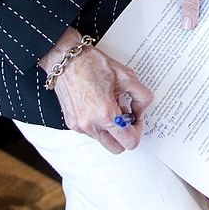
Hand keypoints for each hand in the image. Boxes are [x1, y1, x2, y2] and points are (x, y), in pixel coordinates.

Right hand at [40, 30, 153, 153]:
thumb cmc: (93, 65)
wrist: (66, 61)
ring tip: (113, 106)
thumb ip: (142, 97)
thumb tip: (140, 111)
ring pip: (103, 141)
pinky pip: (92, 133)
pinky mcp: (71, 123)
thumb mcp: (127, 77)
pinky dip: (100, 124)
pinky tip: (101, 105)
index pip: (129, 141)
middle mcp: (90, 125)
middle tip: (127, 115)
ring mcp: (79, 126)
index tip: (137, 118)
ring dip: (112, 129)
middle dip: (125, 135)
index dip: (138, 130)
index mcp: (105, 114)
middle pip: (117, 148)